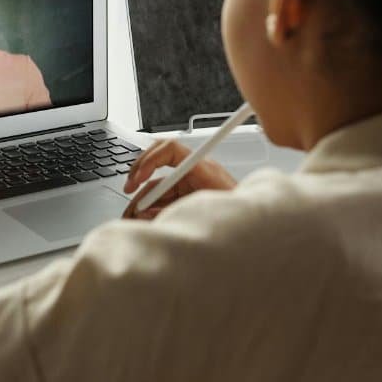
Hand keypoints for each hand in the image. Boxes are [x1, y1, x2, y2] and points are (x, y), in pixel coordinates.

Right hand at [122, 139, 236, 219]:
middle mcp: (194, 173)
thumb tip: (145, 212)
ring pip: (157, 186)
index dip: (150, 159)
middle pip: (158, 165)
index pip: (170, 149)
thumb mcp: (205, 211)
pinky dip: (151, 209)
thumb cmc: (236, 216)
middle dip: (139, 177)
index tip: (138, 177)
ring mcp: (191, 185)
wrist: (253, 232)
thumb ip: (174, 210)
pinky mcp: (189, 199)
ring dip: (142, 200)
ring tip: (132, 216)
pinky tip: (144, 219)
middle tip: (128, 189)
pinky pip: (164, 199)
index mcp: (202, 168)